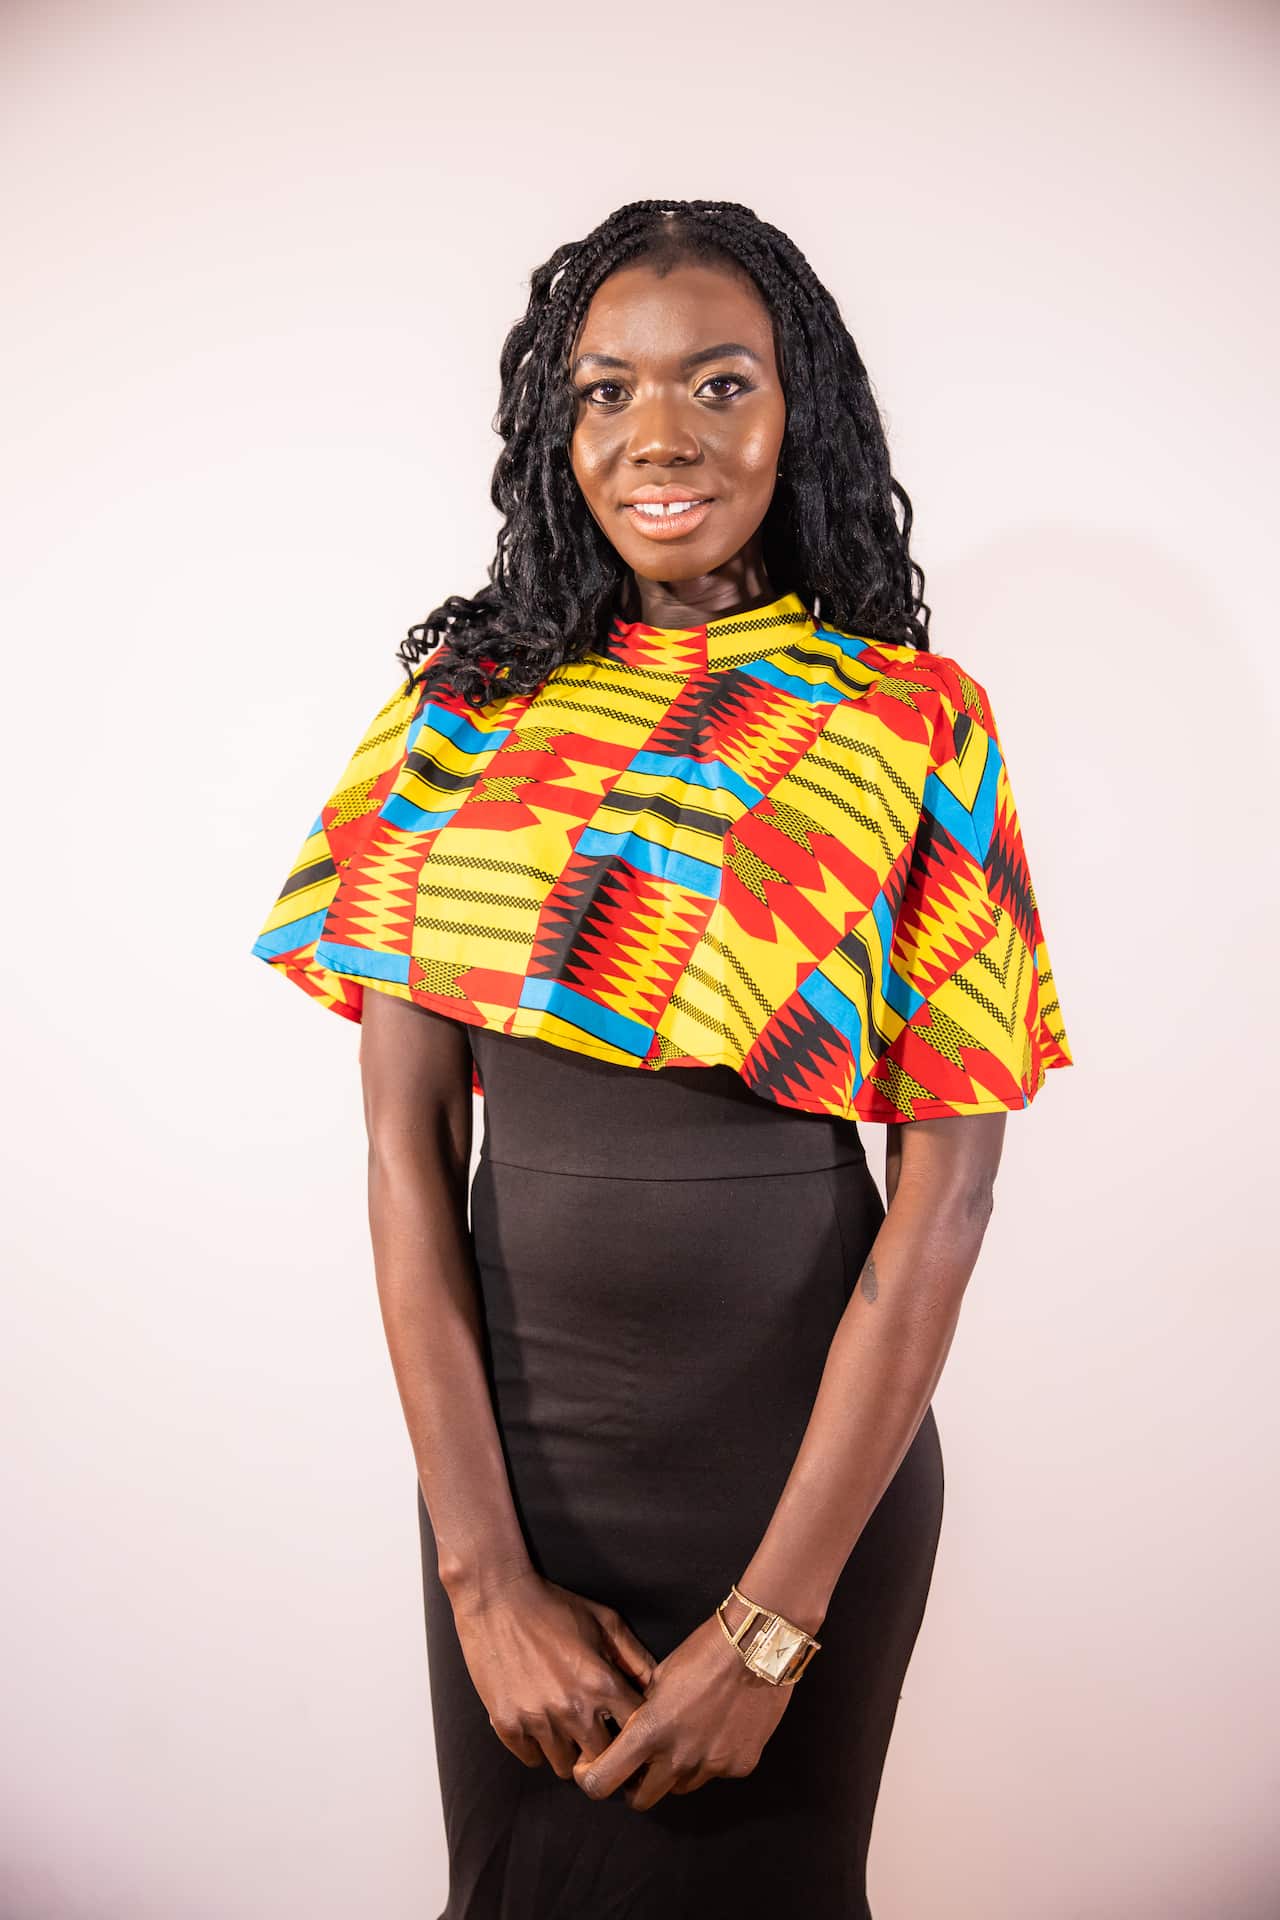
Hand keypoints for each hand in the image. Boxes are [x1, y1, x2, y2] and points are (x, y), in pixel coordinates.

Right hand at [451, 1569, 658, 1779]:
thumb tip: (657, 1690)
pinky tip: (536, 1721)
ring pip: (565, 1767)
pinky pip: (532, 1759)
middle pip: (601, 1760)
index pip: (634, 1733)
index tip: (626, 1730)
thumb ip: (635, 1657)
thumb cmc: (553, 1606)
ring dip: (567, 1751)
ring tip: (562, 1726)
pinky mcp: (507, 1725)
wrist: (496, 1599)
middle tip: (592, 1734)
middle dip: (600, 1749)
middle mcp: (573, 1708)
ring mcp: (538, 1720)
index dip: (634, 1734)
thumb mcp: (603, 1621)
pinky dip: (535, 1747)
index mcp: (601, 1683)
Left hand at [572, 1612, 794, 1810]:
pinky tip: (719, 1729)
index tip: (594, 1768)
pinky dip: (711, 1759)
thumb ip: (643, 1713)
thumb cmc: (703, 1652)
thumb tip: (632, 1732)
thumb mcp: (659, 1677)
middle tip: (641, 1764)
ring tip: (686, 1736)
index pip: (602, 1781)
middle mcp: (678, 1758)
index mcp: (649, 1732)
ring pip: (680, 1788)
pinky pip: (715, 1774)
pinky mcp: (740, 1766)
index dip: (592, 1779)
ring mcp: (711, 1766)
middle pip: (642, 1800)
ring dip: (675, 1772)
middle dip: (635, 1786)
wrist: (757, 1646)